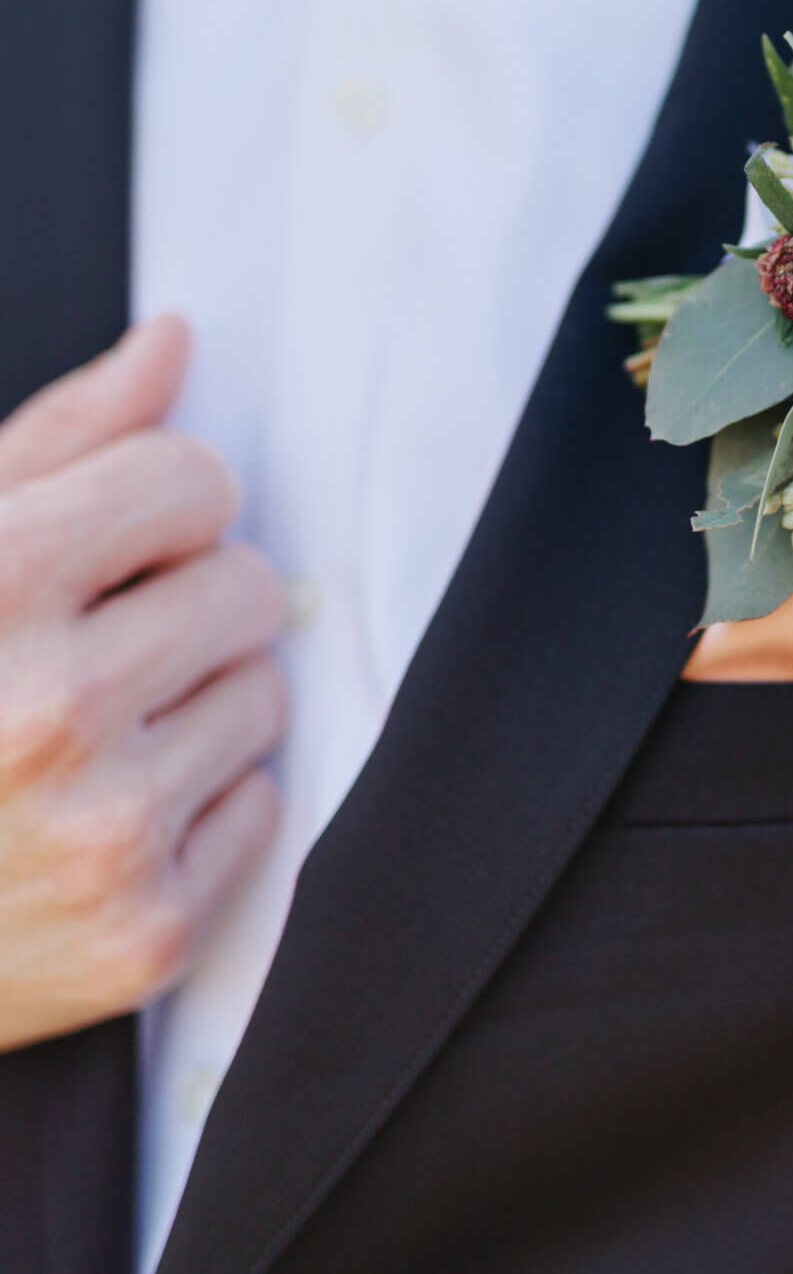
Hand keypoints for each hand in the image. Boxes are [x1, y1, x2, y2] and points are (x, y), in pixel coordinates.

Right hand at [0, 317, 287, 1052]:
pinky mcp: (144, 932)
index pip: (192, 480)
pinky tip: (98, 818)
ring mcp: (101, 832)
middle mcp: (49, 712)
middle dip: (181, 604)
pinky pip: (259, 807)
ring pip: (262, 693)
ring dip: (195, 704)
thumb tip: (172, 341)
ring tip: (85, 738)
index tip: (110, 545)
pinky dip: (197, 808)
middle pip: (244, 585)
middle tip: (92, 650)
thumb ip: (61, 441)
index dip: (156, 507)